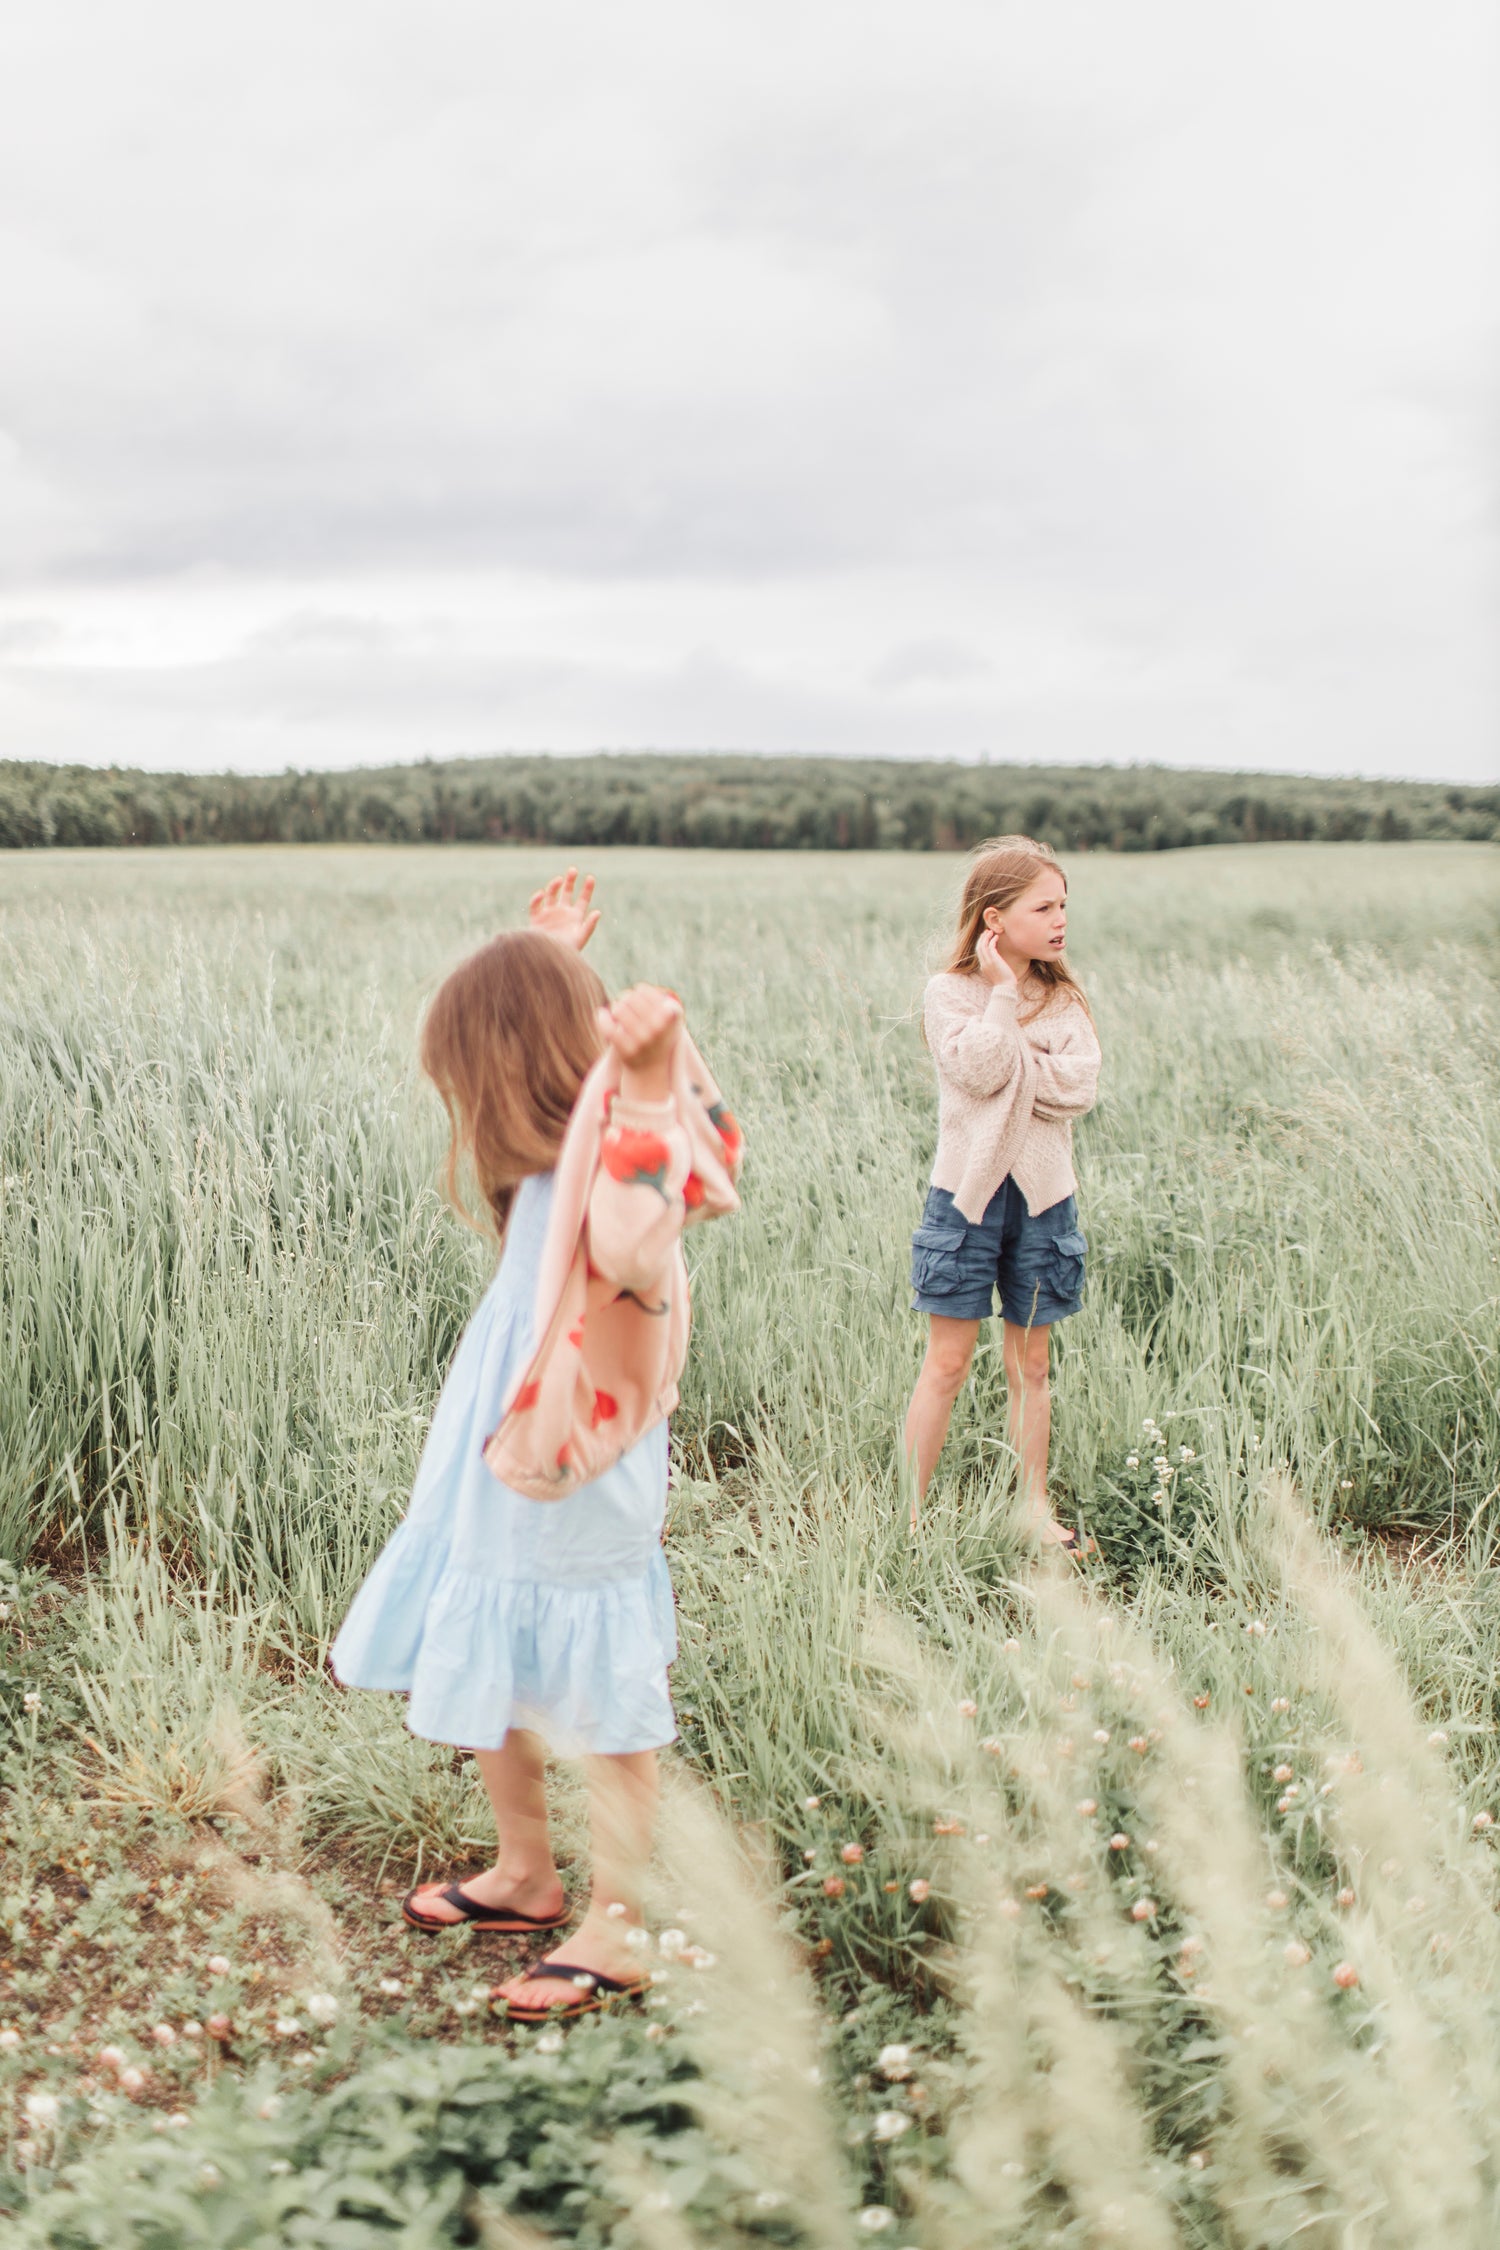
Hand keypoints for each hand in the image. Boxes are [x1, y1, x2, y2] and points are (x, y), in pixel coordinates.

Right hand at [529, 867, 599, 951]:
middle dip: (570, 880)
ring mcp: (549, 914)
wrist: (547, 960)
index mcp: (576, 916)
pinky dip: (537, 898)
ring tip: (559, 880)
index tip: (590, 877)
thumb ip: (589, 925)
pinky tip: (542, 894)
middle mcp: (562, 913)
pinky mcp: (536, 919)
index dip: (587, 888)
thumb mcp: (581, 938)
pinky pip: (535, 905)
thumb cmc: (567, 951)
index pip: (583, 899)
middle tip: (573, 870)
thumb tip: (598, 912)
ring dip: (554, 886)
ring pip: (551, 894)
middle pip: (567, 892)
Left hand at [598, 985, 682, 1101]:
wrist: (650, 1069)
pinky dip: (602, 1017)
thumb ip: (661, 1000)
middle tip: (624, 1004)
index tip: (636, 995)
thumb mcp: (667, 1018)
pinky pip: (608, 1026)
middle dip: (624, 999)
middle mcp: (658, 1028)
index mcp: (669, 1016)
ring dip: (615, 1007)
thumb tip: (640, 988)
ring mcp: (643, 1040)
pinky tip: (602, 1014)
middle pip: (629, 998)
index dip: (637, 990)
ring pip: (618, 1009)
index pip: (642, 990)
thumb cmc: (658, 1036)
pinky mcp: (627, 1050)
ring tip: (617, 1012)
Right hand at [976, 930, 1018, 989]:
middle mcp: (983, 963)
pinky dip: (992, 940)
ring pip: (983, 945)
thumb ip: (994, 968)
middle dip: (982, 938)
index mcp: (983, 967)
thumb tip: (997, 965)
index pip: (979, 953)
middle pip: (979, 947)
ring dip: (986, 937)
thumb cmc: (1004, 982)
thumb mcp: (996, 975)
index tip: (985, 938)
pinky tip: (996, 936)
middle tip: (986, 932)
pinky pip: (990, 946)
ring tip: (991, 931)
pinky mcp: (993, 960)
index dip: (981, 944)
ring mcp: (987, 961)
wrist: (1005, 987)